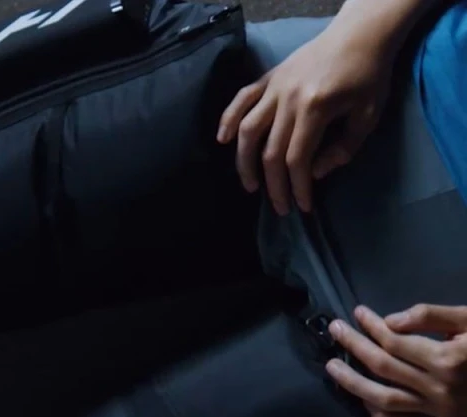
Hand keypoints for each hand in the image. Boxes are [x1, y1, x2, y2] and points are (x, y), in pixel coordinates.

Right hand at [217, 22, 393, 215]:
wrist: (361, 32)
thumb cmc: (369, 75)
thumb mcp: (368, 115)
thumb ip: (343, 148)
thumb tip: (315, 173)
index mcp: (315, 108)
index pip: (297, 159)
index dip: (297, 187)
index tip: (302, 206)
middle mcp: (288, 99)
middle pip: (271, 152)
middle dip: (274, 186)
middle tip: (279, 207)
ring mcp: (275, 87)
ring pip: (248, 130)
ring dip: (244, 162)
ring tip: (250, 185)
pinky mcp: (269, 78)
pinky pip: (242, 99)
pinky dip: (228, 119)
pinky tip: (222, 140)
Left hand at [325, 304, 466, 416]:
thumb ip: (431, 317)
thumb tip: (390, 321)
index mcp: (449, 359)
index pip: (395, 341)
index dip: (371, 325)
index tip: (356, 312)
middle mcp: (440, 388)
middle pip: (383, 367)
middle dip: (354, 346)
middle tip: (335, 330)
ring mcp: (440, 410)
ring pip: (385, 400)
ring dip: (354, 383)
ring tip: (332, 368)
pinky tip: (365, 403)